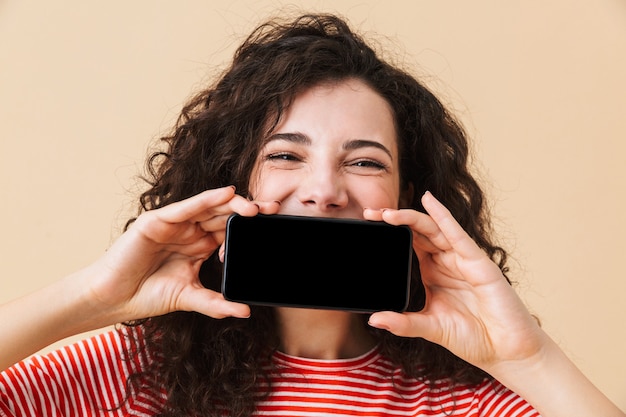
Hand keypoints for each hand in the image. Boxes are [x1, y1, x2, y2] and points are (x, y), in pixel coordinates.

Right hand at [82, 186, 279, 322]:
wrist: (112, 298)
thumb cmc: (147, 295)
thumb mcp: (190, 298)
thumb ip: (217, 303)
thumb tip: (245, 312)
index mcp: (199, 245)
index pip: (231, 230)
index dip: (250, 226)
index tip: (274, 227)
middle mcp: (190, 231)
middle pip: (225, 215)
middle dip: (249, 211)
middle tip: (273, 210)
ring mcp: (175, 224)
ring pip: (209, 207)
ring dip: (233, 204)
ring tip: (255, 208)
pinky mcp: (158, 220)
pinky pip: (188, 207)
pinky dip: (207, 199)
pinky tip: (226, 194)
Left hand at [365, 191, 543, 372]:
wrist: (505, 351)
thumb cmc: (472, 337)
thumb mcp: (430, 328)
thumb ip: (403, 323)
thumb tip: (375, 318)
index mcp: (433, 271)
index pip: (408, 242)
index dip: (390, 232)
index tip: (367, 225)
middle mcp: (446, 261)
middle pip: (417, 231)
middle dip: (393, 220)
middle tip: (369, 213)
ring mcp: (462, 259)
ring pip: (434, 229)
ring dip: (410, 218)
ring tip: (387, 212)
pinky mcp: (478, 262)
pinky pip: (457, 234)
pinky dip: (443, 216)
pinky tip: (429, 201)